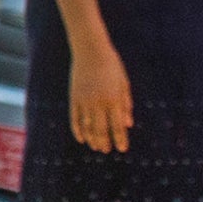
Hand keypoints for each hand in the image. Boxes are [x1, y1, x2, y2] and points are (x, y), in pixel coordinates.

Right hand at [68, 34, 134, 153]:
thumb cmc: (111, 66)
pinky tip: (81, 138)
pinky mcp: (74, 98)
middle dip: (104, 142)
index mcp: (114, 99)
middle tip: (106, 150)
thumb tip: (128, 124)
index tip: (122, 149)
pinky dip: (77, 130)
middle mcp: (98, 102)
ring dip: (92, 139)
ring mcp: (84, 101)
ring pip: (87, 127)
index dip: (120, 139)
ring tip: (96, 147)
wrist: (90, 50)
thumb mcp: (123, 83)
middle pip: (101, 130)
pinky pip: (75, 119)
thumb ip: (125, 104)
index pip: (117, 126)